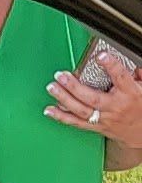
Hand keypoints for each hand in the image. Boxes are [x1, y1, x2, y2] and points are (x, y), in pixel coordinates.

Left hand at [48, 45, 141, 164]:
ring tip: (52, 87)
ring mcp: (105, 118)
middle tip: (61, 75)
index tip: (100, 56)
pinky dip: (62, 117)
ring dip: (64, 99)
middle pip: (92, 97)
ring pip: (81, 110)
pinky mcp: (97, 127)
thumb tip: (131, 58)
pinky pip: (77, 123)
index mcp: (130, 93)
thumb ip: (138, 72)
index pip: (120, 78)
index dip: (111, 66)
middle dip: (74, 87)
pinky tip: (49, 110)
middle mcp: (115, 107)